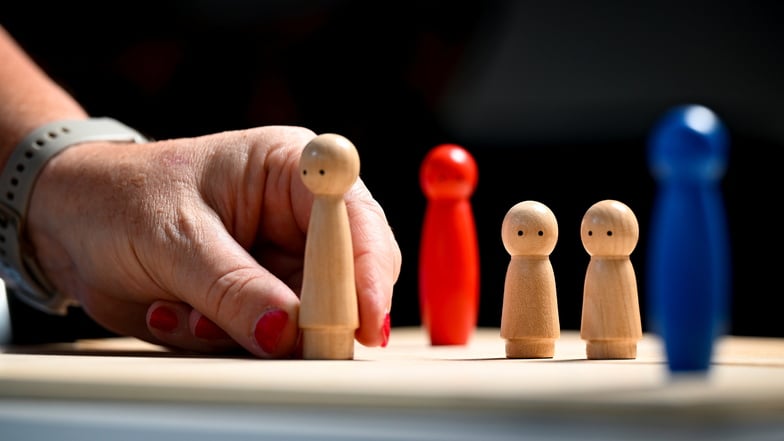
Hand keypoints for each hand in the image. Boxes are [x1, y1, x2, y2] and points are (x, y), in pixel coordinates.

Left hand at [26, 125, 400, 357]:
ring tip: (184, 310)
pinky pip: (268, 337)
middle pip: (347, 275)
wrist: (71, 225)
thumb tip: (288, 331)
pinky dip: (223, 339)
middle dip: (311, 315)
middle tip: (276, 340)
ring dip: (249, 330)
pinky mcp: (259, 296)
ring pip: (307, 316)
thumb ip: (234, 288)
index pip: (354, 217)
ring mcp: (279, 260)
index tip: (364, 320)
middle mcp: (296, 215)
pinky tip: (176, 312)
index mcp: (289, 169)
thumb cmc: (120, 200)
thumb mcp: (175, 239)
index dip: (367, 268)